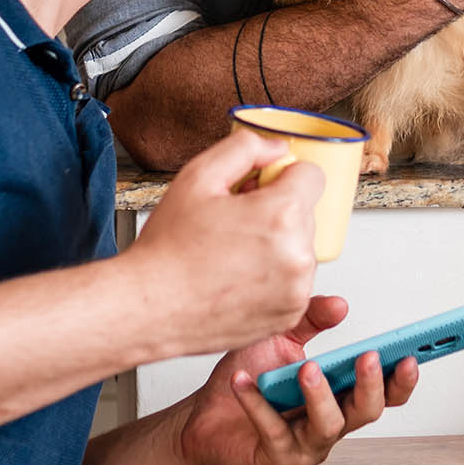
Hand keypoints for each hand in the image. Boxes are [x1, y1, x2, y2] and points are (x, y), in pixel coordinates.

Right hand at [127, 131, 322, 356]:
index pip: (312, 176)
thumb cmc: (169, 249)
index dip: (281, 176)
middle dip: (277, 211)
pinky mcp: (289, 316)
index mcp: (281, 215)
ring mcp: (296, 291)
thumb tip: (277, 148)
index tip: (257, 189)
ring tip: (233, 253)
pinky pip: (296, 282)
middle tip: (234, 223)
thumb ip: (245, 148)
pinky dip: (276, 277)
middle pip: (306, 212)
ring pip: (301, 248)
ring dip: (278, 245)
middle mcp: (297, 256)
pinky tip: (242, 276)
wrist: (151, 308)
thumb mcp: (198, 176)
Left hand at [171, 295, 419, 464]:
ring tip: (306, 371)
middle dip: (371, 385)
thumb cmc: (248, 379)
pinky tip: (245, 383)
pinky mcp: (277, 460)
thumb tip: (340, 305)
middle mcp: (330, 424)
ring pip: (328, 427)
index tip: (410, 355)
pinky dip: (259, 405)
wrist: (204, 416)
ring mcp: (306, 447)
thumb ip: (311, 319)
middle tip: (366, 358)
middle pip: (366, 412)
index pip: (383, 392)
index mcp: (339, 396)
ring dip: (320, 397)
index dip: (401, 379)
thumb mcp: (280, 338)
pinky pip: (275, 432)